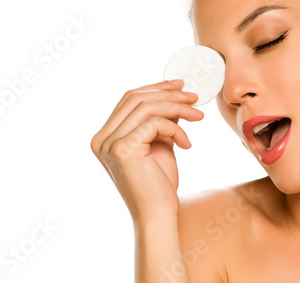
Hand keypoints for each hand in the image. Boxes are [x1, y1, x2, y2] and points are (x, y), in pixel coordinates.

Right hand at [91, 80, 203, 222]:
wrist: (158, 214)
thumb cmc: (159, 183)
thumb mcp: (160, 143)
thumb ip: (160, 120)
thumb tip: (174, 95)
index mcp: (106, 136)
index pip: (129, 99)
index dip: (155, 88)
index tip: (180, 86)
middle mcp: (101, 138)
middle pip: (135, 98)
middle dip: (168, 94)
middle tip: (194, 98)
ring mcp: (109, 143)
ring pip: (146, 108)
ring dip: (177, 108)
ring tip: (197, 117)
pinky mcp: (122, 149)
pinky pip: (155, 123)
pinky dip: (176, 129)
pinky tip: (186, 144)